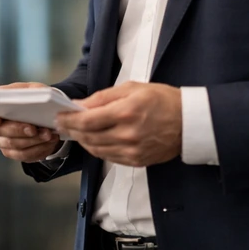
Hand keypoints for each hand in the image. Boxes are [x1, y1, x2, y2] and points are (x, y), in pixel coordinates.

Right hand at [0, 82, 62, 162]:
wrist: (45, 114)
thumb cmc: (34, 98)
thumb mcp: (32, 89)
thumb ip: (26, 90)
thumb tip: (24, 96)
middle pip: (0, 131)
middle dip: (18, 130)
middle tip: (33, 128)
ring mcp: (3, 142)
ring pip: (13, 145)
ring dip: (32, 140)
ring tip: (48, 134)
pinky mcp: (15, 153)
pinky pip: (24, 155)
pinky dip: (39, 148)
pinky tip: (50, 141)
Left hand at [56, 81, 181, 166]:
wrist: (188, 122)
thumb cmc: (162, 100)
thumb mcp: (132, 88)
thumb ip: (103, 97)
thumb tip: (80, 105)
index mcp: (126, 112)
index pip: (87, 120)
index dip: (69, 120)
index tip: (60, 116)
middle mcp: (127, 134)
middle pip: (88, 137)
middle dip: (72, 130)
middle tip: (63, 124)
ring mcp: (132, 151)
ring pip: (96, 149)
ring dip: (83, 140)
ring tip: (76, 131)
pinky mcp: (136, 161)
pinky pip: (108, 157)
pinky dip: (97, 149)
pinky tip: (93, 140)